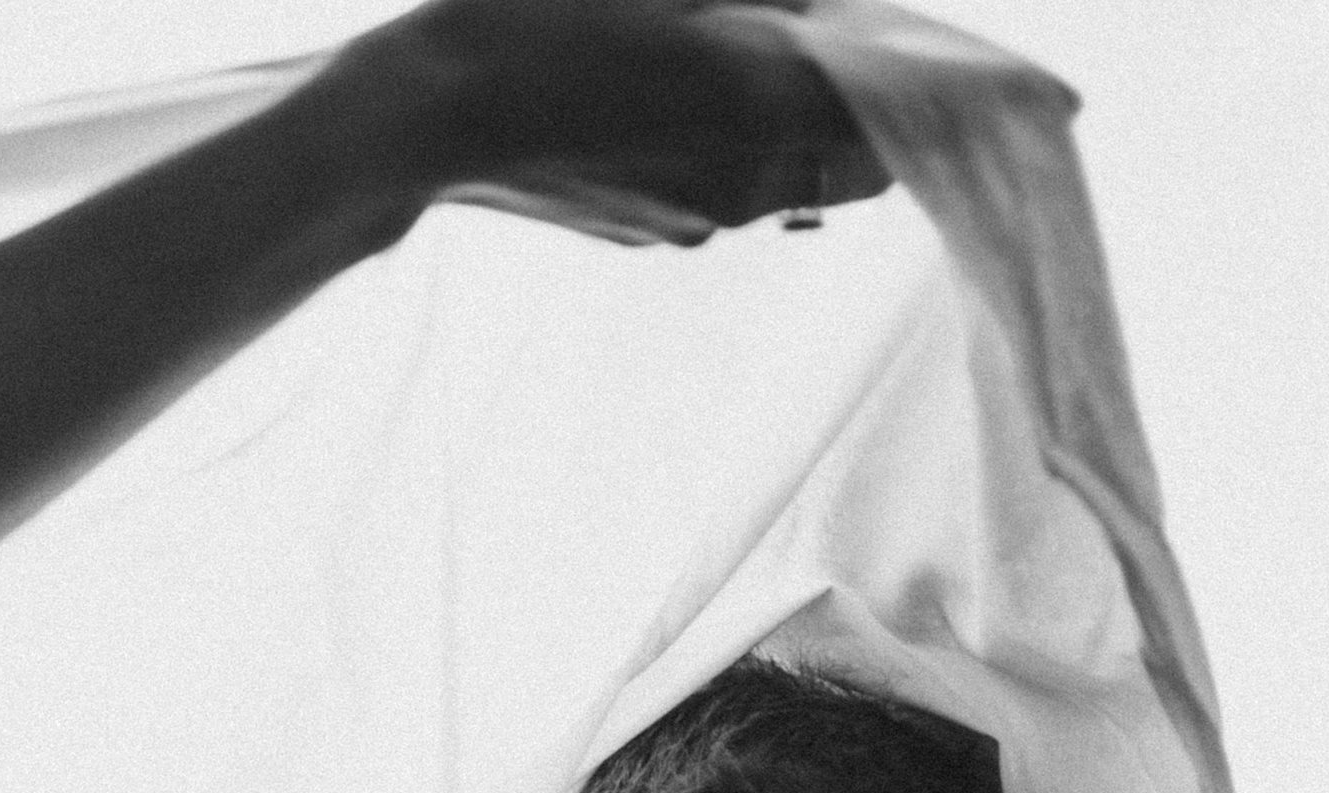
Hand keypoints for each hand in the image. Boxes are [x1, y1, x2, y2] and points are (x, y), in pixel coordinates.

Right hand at [399, 0, 887, 247]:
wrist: (430, 118)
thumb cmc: (536, 21)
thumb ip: (755, 2)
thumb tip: (809, 10)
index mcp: (759, 104)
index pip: (886, 121)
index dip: (898, 83)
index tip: (882, 42)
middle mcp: (748, 184)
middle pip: (851, 164)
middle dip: (850, 111)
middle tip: (820, 45)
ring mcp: (704, 220)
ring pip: (791, 181)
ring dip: (786, 127)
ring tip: (731, 61)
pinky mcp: (660, 234)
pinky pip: (728, 192)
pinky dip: (726, 147)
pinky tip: (668, 97)